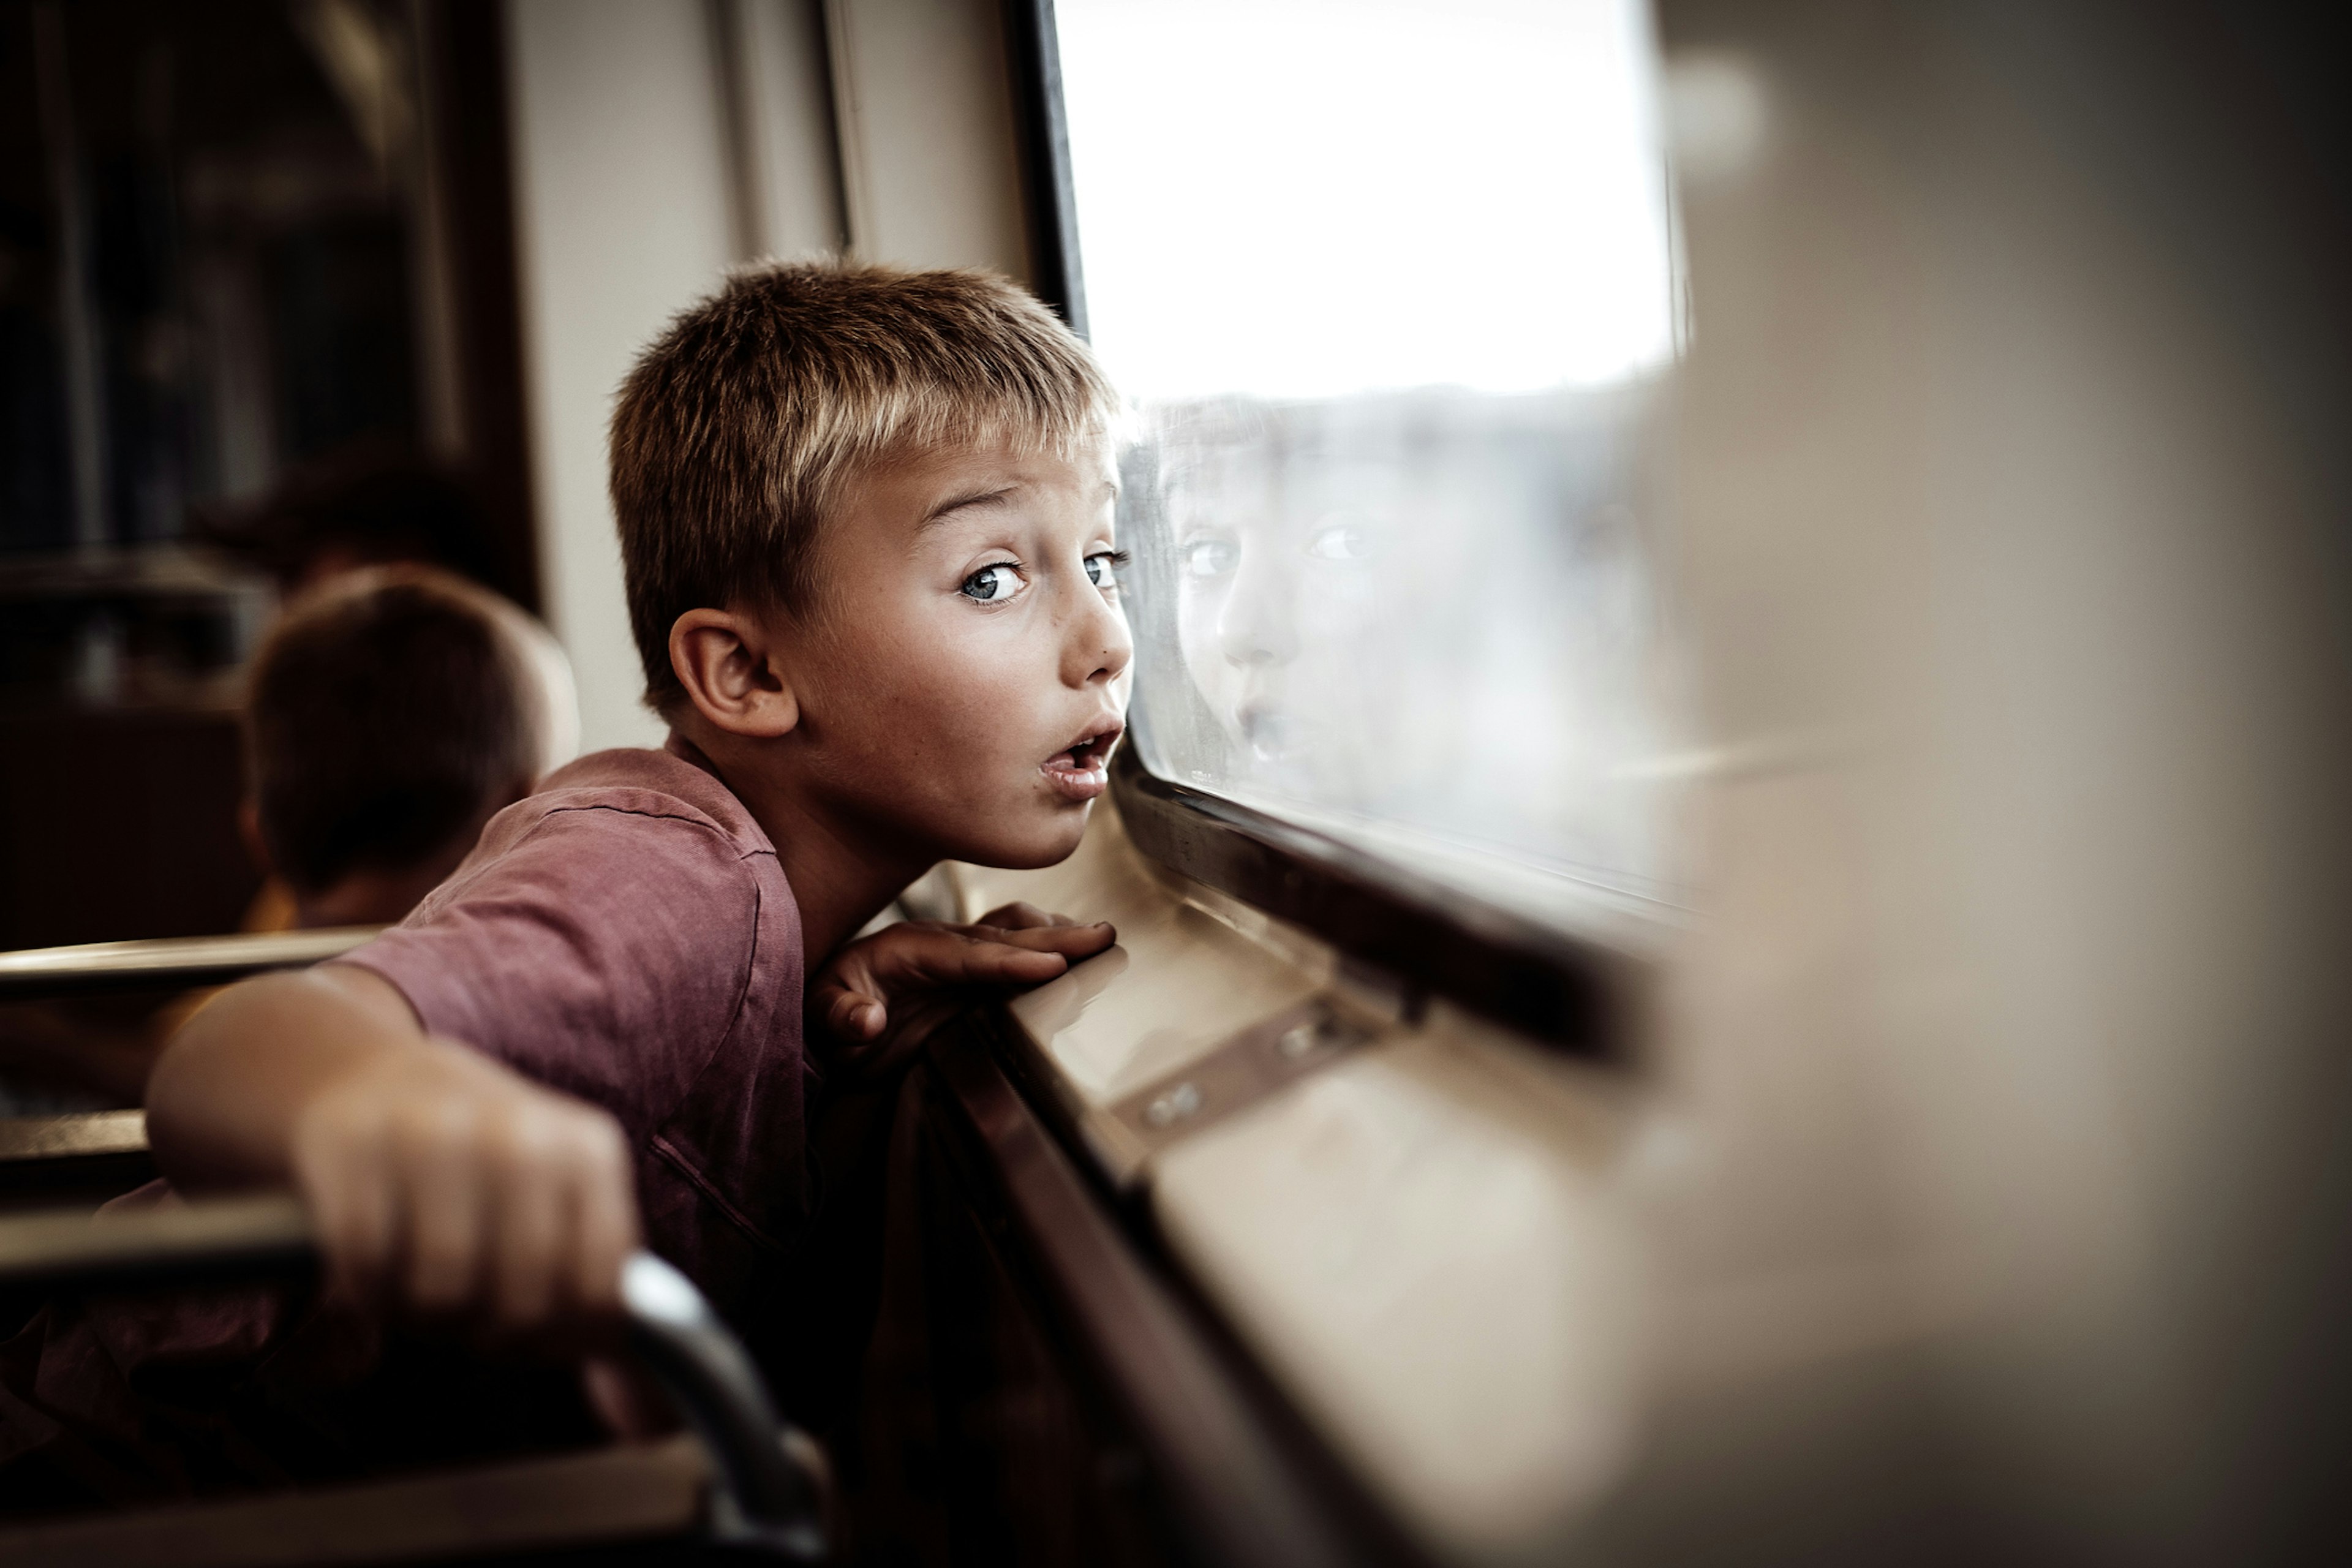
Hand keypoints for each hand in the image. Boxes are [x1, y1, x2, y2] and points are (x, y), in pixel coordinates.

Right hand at [287, 1037, 639, 1342]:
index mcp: (587, 1151)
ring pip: (442, 1291)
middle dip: (493, 1338)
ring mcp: (436, 1134)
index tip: (537, 1343)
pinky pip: (367, 1267)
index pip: (600, 1286)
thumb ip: (590, 1272)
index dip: (567, 1339)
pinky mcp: (357, 1145)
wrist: (373, 1077)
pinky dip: (367, 1291)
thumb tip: (625, 1387)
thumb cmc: (479, 1161)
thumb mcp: (557, 1190)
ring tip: (421, 1297)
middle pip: (522, 1301)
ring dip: (426, 1318)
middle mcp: (520, 1136)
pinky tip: (375, 1273)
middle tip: (470, 1327)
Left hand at [812, 902, 1115, 1076]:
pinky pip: (1016, 955)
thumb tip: (867, 1021)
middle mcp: (941, 945)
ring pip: (1017, 938)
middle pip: (1006, 938)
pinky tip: (1077, 955)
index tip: (1053, 965)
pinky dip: (1048, 950)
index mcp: (908, 949)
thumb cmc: (825, 1014)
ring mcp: (960, 959)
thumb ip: (840, 1015)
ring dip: (1058, 935)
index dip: (1011, 960)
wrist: (826, 1020)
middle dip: (1056, 938)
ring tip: (1102, 938)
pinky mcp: (972, 977)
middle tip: (1103, 938)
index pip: (969, 956)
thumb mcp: (819, 1016)